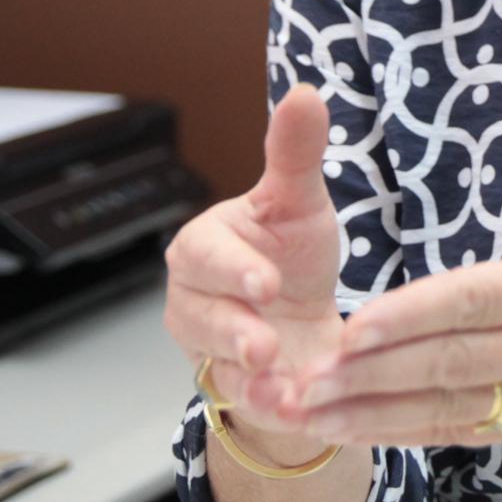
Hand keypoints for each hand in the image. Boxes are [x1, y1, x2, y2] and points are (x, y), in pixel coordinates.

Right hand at [160, 84, 348, 435]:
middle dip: (234, 331)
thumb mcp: (300, 202)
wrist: (305, 324)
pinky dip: (270, 410)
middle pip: (203, 318)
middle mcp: (196, 302)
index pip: (205, 255)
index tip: (265, 282)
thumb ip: (295, 153)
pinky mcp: (233, 394)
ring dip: (250, 379)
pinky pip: (244, 407)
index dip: (233, 270)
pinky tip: (296, 409)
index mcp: (204, 248)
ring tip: (282, 383)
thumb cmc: (292, 255)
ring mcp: (209, 352)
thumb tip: (303, 91)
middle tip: (266, 344)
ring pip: (218, 367)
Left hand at [281, 84, 501, 449]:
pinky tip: (356, 432)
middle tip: (302, 376)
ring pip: (448, 407)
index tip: (353, 323)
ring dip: (374, 414)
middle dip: (372, 372)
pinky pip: (464, 432)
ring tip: (307, 415)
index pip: (477, 301)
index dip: (412, 316)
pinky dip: (407, 434)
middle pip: (451, 361)